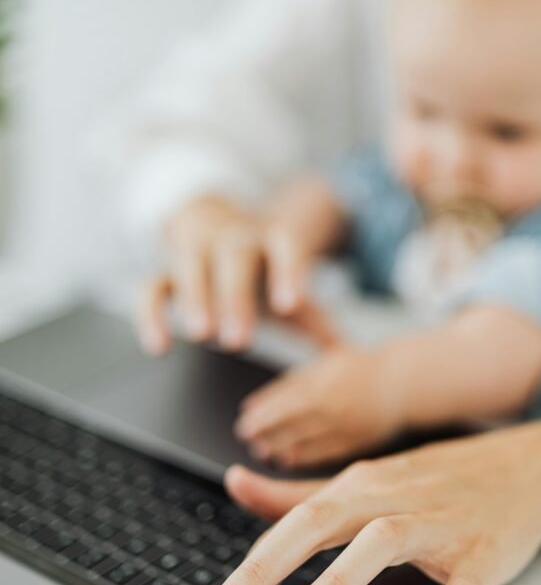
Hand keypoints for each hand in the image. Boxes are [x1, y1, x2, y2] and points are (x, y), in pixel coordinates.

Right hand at [136, 195, 336, 353]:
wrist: (219, 228)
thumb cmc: (262, 269)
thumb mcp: (290, 286)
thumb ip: (316, 319)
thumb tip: (346, 356)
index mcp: (272, 240)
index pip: (285, 245)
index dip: (288, 271)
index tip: (289, 305)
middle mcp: (234, 238)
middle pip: (234, 254)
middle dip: (235, 295)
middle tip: (237, 340)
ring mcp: (196, 250)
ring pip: (190, 263)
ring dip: (194, 298)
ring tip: (199, 334)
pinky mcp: (165, 270)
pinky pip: (150, 286)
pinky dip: (151, 313)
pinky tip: (159, 346)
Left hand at [200, 418, 540, 584]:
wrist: (528, 468)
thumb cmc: (440, 480)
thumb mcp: (369, 480)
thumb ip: (300, 492)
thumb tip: (235, 483)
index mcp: (360, 486)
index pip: (292, 523)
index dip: (248, 569)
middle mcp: (391, 499)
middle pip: (319, 522)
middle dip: (266, 570)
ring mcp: (437, 525)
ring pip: (380, 544)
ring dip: (336, 582)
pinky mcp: (478, 557)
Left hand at [235, 346, 402, 466]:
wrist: (401, 382)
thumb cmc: (357, 369)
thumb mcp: (325, 358)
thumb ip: (292, 379)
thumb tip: (256, 403)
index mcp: (324, 377)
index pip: (284, 394)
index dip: (262, 406)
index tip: (245, 414)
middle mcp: (333, 400)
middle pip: (290, 416)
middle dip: (264, 427)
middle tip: (245, 435)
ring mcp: (345, 422)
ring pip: (304, 437)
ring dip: (279, 444)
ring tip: (261, 449)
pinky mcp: (356, 441)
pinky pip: (324, 452)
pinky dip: (303, 456)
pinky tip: (287, 458)